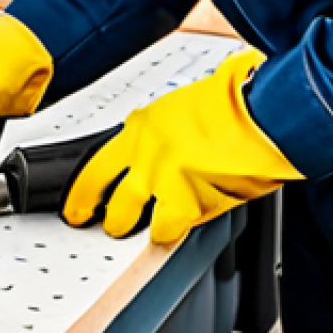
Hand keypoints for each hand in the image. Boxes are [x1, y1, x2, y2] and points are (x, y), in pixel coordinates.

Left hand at [62, 47, 301, 243]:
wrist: (255, 110)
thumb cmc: (231, 102)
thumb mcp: (180, 109)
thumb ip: (161, 133)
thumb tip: (158, 148)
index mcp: (140, 128)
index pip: (96, 167)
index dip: (83, 193)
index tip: (77, 205)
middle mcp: (143, 155)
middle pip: (112, 202)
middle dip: (112, 218)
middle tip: (115, 224)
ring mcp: (160, 181)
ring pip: (134, 220)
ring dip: (143, 228)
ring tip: (156, 225)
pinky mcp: (182, 202)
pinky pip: (167, 230)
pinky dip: (175, 230)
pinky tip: (186, 221)